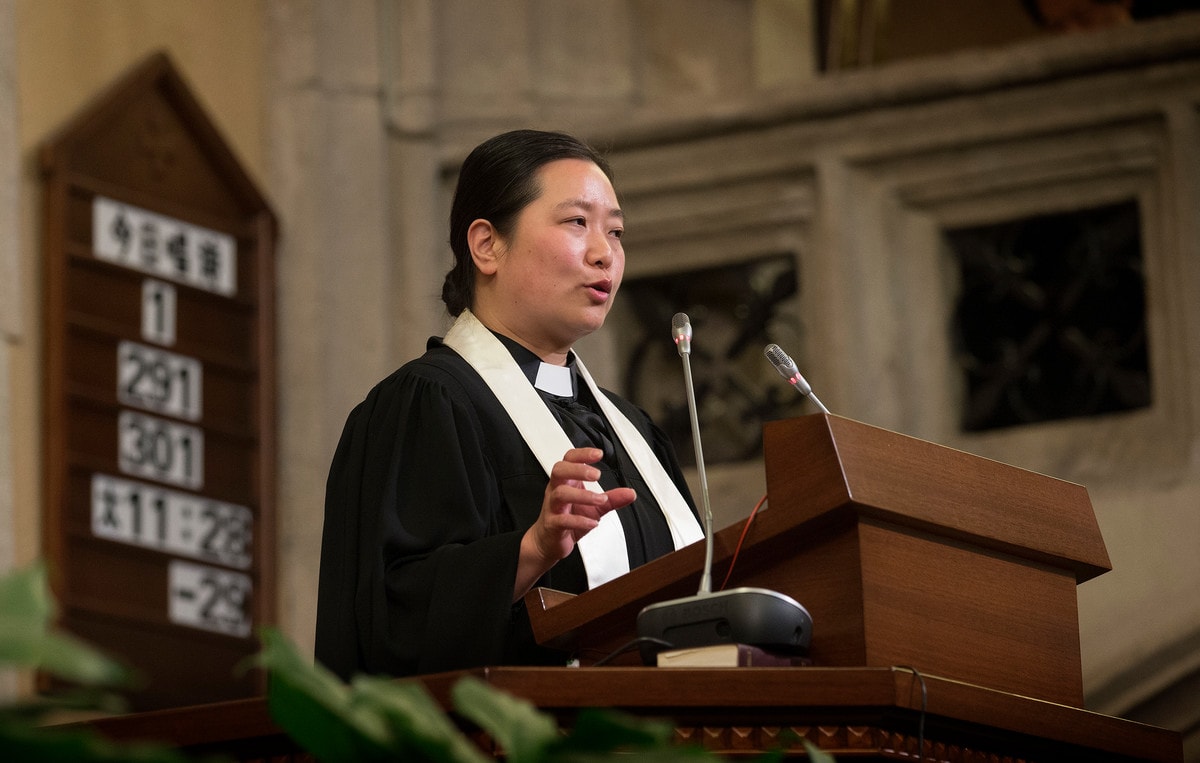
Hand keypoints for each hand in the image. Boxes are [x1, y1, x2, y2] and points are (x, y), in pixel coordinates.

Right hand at [513, 447, 635, 599]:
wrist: (549, 542)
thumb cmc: (567, 519)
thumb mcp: (594, 507)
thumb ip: (612, 499)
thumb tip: (630, 493)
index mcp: (566, 482)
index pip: (569, 460)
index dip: (582, 454)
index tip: (598, 454)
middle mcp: (556, 491)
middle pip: (559, 471)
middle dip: (578, 470)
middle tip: (596, 475)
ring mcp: (552, 507)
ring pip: (560, 494)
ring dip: (583, 495)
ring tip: (600, 499)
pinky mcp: (552, 525)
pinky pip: (561, 520)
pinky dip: (579, 521)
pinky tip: (593, 523)